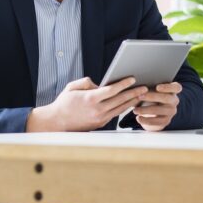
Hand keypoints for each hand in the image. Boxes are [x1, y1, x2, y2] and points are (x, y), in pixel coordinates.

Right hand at [27, 76, 148, 131]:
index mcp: (90, 99)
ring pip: (120, 108)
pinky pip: (115, 114)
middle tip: (144, 88)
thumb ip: (86, 82)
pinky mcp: (100, 124)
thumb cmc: (63, 103)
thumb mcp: (72, 87)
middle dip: (133, 93)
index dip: (123, 84)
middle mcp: (97, 110)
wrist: (57, 122)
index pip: (111, 90)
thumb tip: (99, 84)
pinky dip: (123, 108)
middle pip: (120, 100)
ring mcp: (99, 118)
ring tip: (141, 95)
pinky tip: (129, 103)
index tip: (132, 78)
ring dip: (131, 101)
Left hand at [132, 82, 181, 131]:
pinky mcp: (166, 121)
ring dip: (146, 110)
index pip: (176, 87)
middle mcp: (174, 100)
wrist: (151, 112)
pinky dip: (146, 120)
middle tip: (140, 96)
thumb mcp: (150, 90)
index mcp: (173, 90)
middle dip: (152, 97)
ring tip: (135, 110)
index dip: (168, 87)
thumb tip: (137, 87)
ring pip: (160, 110)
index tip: (157, 87)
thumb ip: (147, 87)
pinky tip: (138, 118)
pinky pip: (156, 121)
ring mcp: (171, 111)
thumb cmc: (150, 96)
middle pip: (166, 98)